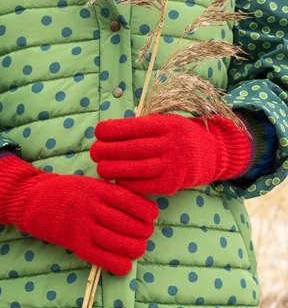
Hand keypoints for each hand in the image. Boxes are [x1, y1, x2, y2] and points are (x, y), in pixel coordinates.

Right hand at [0, 155, 157, 275]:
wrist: (32, 201)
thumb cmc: (65, 191)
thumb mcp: (90, 183)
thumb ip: (111, 194)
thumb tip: (140, 210)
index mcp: (98, 189)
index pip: (132, 202)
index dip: (148, 212)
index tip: (151, 216)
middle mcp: (92, 207)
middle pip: (130, 225)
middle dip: (144, 233)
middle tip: (144, 234)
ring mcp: (83, 227)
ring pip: (120, 244)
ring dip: (135, 249)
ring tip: (136, 248)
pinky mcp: (75, 244)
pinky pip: (103, 259)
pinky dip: (119, 264)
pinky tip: (124, 264)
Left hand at [90, 114, 251, 194]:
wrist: (213, 154)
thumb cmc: (181, 137)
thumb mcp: (168, 123)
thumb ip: (145, 128)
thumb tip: (111, 133)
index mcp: (168, 125)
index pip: (137, 127)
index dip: (115, 130)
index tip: (98, 131)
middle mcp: (173, 144)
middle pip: (135, 148)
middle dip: (110, 150)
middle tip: (93, 152)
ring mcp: (175, 165)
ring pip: (140, 168)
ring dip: (116, 169)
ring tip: (100, 168)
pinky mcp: (174, 183)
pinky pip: (147, 185)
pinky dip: (130, 183)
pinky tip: (118, 180)